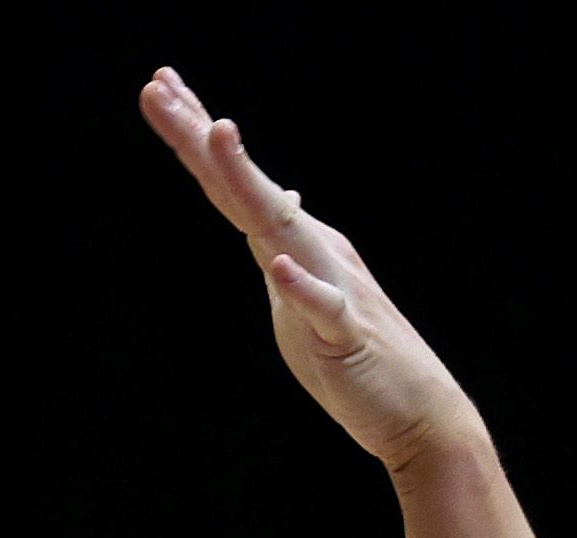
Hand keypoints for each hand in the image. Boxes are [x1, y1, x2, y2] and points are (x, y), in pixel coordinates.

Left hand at [137, 68, 479, 471]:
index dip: (197, 138)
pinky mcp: (346, 335)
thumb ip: (287, 255)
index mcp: (295, 243)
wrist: (417, 411)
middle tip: (158, 87)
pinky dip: (300, 286)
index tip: (160, 88)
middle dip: (201, 138)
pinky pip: (322, 308)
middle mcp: (312, 249)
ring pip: (281, 228)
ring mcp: (332, 287)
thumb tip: (280, 211)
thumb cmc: (355, 358)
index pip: (236, 185)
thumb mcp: (305, 299)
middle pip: (246, 188)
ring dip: (247, 182)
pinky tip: (276, 266)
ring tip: (216, 132)